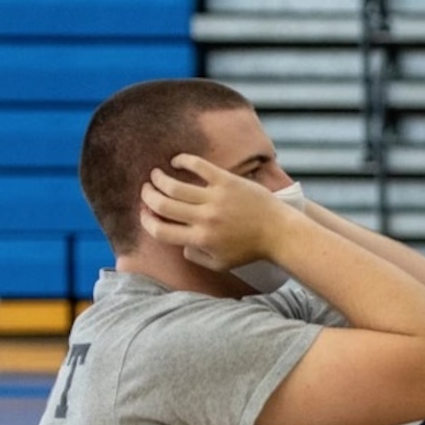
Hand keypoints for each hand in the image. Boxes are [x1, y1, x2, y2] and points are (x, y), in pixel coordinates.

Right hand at [139, 154, 296, 269]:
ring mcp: (215, 199)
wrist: (279, 232)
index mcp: (200, 240)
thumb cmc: (250, 249)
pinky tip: (175, 161)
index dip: (146, 221)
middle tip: (146, 191)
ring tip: (155, 175)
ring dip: (159, 178)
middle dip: (148, 196)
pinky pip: (198, 166)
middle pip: (162, 205)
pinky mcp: (227, 181)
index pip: (160, 230)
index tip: (145, 213)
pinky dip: (183, 161)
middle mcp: (204, 219)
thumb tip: (178, 243)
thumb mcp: (221, 263)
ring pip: (174, 185)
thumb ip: (196, 256)